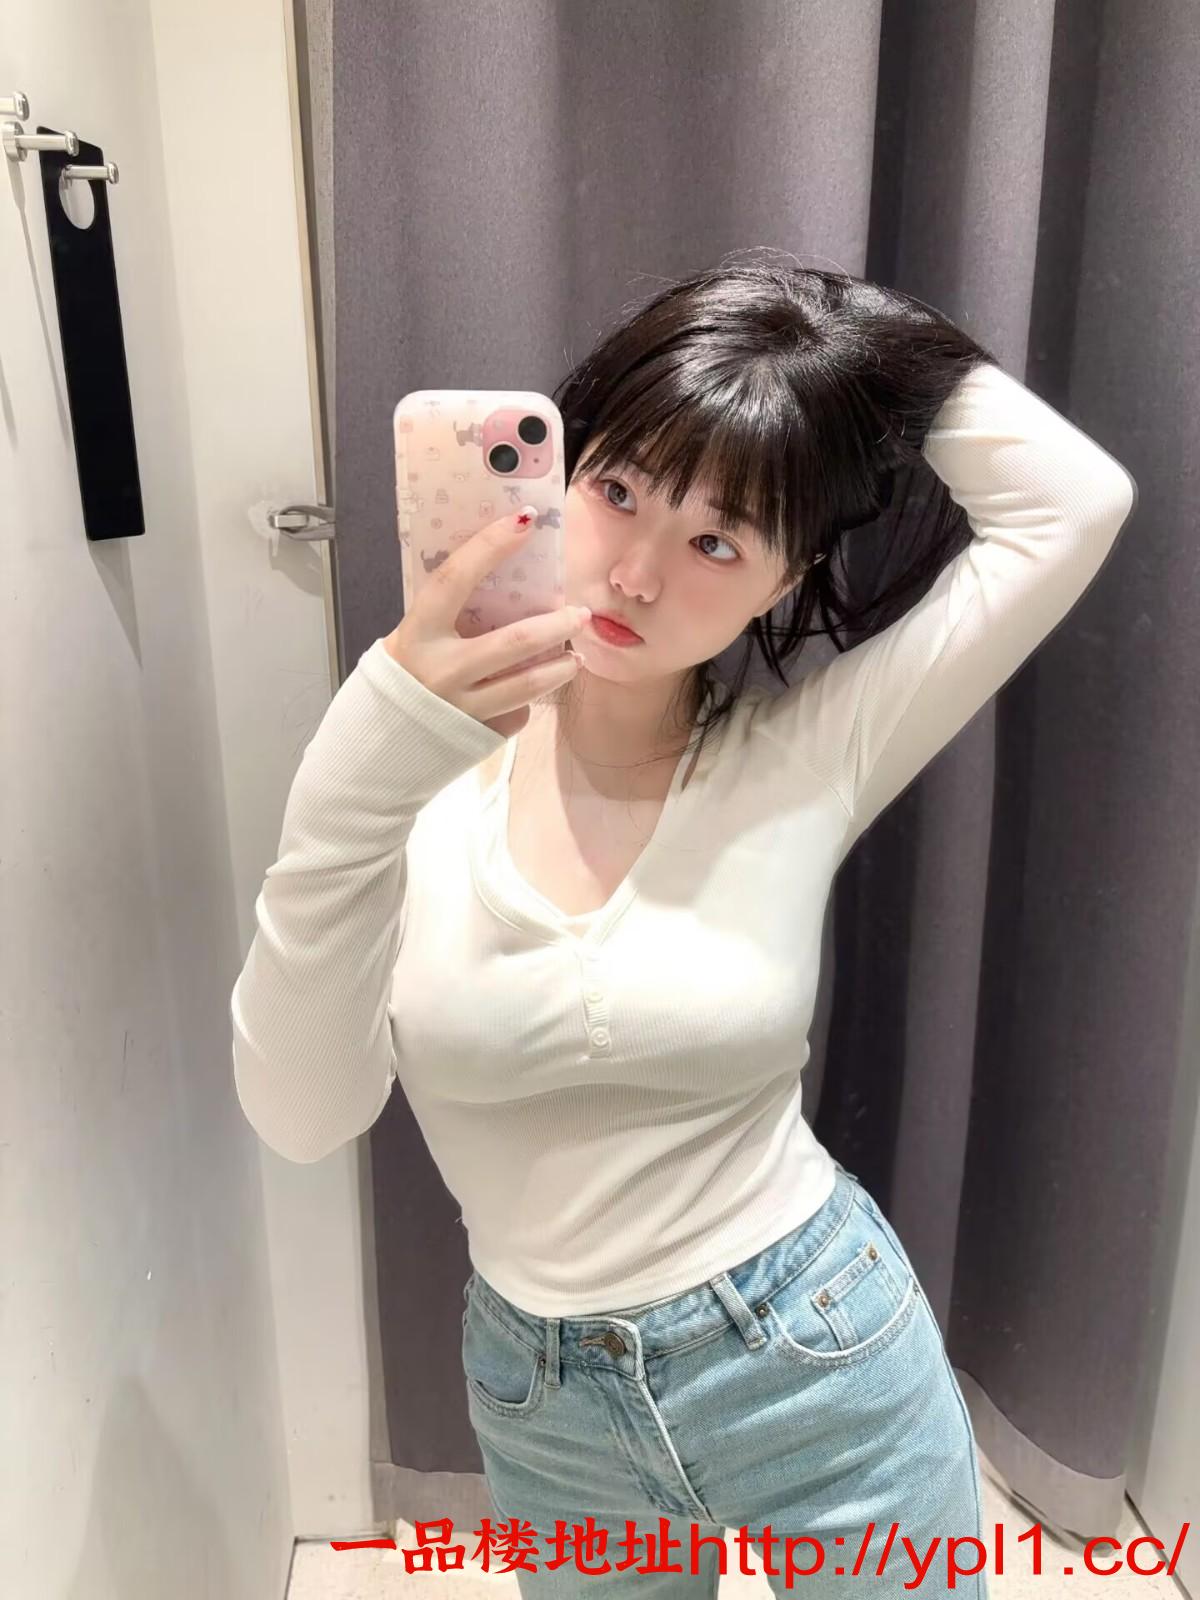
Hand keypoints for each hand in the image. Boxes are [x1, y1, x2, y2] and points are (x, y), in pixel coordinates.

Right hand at [383, 508, 589, 737]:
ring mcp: (462, 706)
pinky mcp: (479, 734)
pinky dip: (529, 700)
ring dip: (560, 668)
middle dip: (557, 625)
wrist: (378, 746)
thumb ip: (448, 619)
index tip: (526, 521)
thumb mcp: (412, 640)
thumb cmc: (401, 679)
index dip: (490, 546)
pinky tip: (533, 692)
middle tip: (582, 614)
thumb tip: (501, 581)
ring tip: (575, 659)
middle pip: (514, 642)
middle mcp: (442, 670)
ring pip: (527, 684)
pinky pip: (515, 713)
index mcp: (418, 634)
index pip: (455, 579)